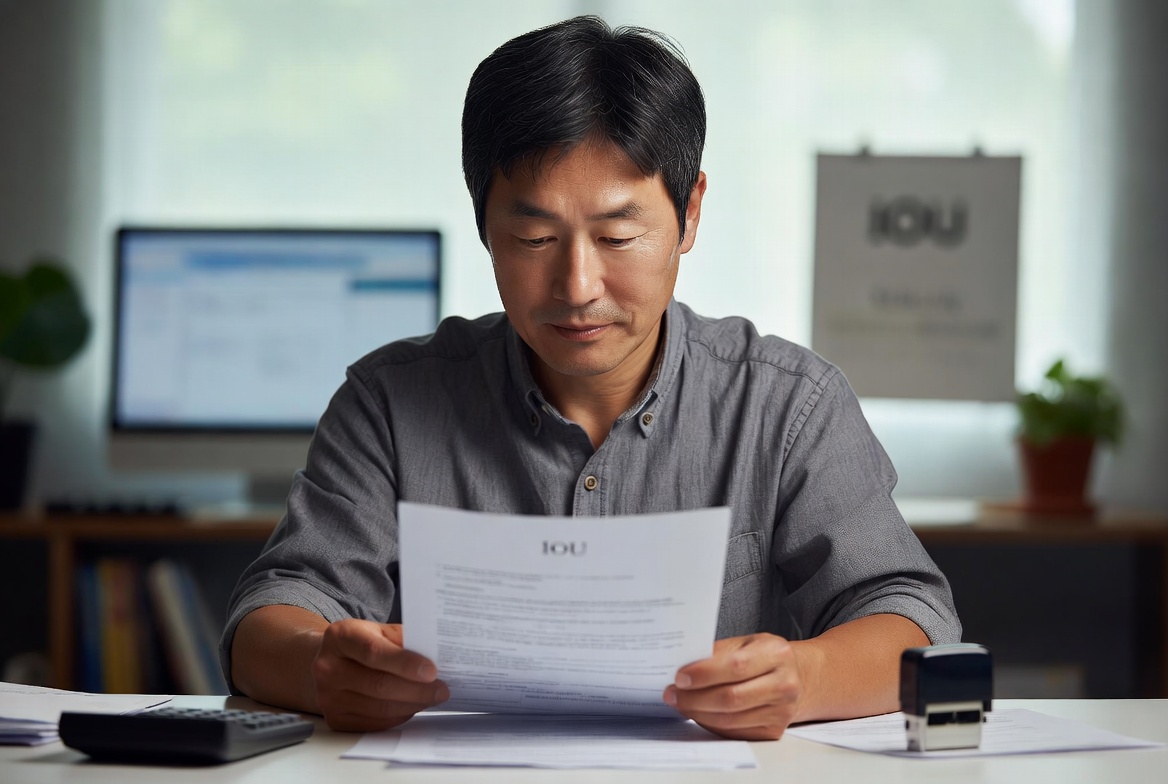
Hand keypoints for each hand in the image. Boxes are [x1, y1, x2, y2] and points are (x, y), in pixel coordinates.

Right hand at [311, 619, 448, 731]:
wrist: (331, 661)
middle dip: (416, 689)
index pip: (373, 652)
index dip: (404, 663)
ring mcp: (328, 697)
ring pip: (379, 708)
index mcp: (340, 637)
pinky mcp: (336, 719)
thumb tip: (436, 658)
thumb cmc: (363, 643)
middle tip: (441, 689)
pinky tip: (413, 705)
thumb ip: (403, 640)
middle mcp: (327, 667)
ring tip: (432, 697)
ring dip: (412, 704)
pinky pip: (376, 723)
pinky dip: (400, 715)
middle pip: (378, 684)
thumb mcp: (380, 630)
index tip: (432, 671)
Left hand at [663, 633, 802, 739]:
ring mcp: (782, 711)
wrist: (796, 677)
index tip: (679, 677)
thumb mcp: (746, 642)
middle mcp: (784, 684)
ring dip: (698, 713)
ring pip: (730, 719)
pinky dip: (710, 723)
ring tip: (680, 703)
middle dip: (694, 697)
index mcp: (777, 653)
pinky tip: (698, 713)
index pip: (736, 666)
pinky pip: (734, 731)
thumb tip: (684, 666)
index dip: (704, 674)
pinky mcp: (774, 730)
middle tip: (672, 694)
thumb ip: (719, 652)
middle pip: (731, 698)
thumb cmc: (764, 656)